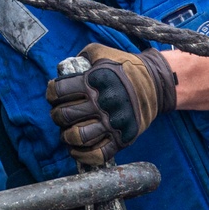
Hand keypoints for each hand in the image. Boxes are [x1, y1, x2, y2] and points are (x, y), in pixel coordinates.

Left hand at [46, 43, 176, 165]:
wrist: (157, 83)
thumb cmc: (125, 67)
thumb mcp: (102, 53)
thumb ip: (81, 57)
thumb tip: (63, 67)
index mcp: (94, 81)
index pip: (59, 91)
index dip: (51, 93)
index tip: (54, 95)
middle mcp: (102, 102)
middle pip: (64, 115)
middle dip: (56, 116)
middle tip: (60, 115)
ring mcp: (113, 122)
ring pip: (78, 136)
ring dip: (66, 136)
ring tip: (67, 133)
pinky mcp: (123, 138)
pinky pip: (98, 154)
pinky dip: (83, 156)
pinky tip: (76, 150)